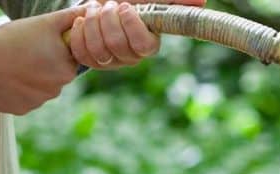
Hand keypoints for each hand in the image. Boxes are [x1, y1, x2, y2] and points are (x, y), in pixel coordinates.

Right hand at [0, 5, 89, 115]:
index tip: (36, 44)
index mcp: (66, 71)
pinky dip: (17, 90)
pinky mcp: (20, 110)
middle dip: (42, 65)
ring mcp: (38, 102)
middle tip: (22, 53)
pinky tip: (6, 78)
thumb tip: (91, 10)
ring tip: (12, 64)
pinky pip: (23, 99)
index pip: (66, 60)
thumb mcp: (45, 23)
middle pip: (53, 75)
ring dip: (29, 78)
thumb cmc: (14, 39)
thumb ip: (70, 18)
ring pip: (38, 88)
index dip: (52, 50)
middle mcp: (56, 91)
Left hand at [68, 0, 205, 69]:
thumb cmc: (126, 1)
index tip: (125, 7)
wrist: (102, 3)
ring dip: (92, 24)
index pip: (144, 46)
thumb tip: (201, 2)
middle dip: (108, 20)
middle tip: (108, 4)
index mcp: (148, 43)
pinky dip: (78, 34)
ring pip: (98, 51)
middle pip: (117, 46)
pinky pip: (82, 54)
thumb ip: (174, 0)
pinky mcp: (91, 61)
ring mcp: (111, 62)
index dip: (132, 27)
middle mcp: (131, 57)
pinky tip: (80, 21)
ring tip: (93, 9)